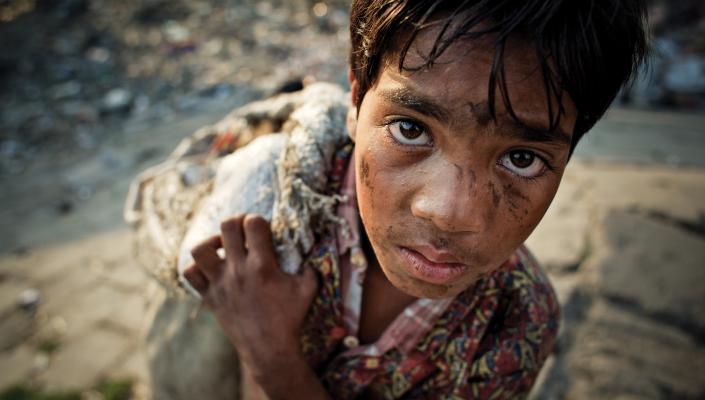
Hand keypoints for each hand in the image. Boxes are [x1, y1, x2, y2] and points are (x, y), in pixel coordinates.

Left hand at [182, 214, 318, 377]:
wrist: (268, 348)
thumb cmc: (290, 318)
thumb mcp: (308, 289)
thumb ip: (311, 268)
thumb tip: (311, 254)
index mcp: (262, 265)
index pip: (254, 224)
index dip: (258, 220)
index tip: (261, 227)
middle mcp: (238, 271)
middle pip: (227, 227)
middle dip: (236, 221)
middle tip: (243, 228)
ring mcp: (220, 284)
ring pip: (200, 249)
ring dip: (211, 242)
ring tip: (223, 247)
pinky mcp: (209, 297)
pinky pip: (191, 274)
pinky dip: (198, 267)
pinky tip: (213, 268)